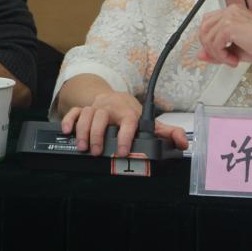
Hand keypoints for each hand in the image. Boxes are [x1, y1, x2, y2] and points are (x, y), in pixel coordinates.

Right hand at [60, 91, 187, 156]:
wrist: (114, 97)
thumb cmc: (130, 113)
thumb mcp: (148, 121)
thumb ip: (166, 132)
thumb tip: (184, 143)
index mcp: (129, 112)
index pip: (128, 121)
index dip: (125, 136)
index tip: (122, 151)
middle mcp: (111, 108)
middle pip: (102, 117)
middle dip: (98, 135)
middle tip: (97, 152)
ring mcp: (96, 107)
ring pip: (87, 115)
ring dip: (83, 132)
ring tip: (84, 148)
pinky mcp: (83, 108)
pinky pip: (74, 112)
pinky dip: (69, 121)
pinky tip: (67, 132)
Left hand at [198, 4, 251, 66]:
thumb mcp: (236, 50)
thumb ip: (216, 51)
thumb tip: (199, 55)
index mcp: (233, 12)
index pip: (208, 23)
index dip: (210, 41)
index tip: (220, 54)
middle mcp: (230, 11)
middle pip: (203, 29)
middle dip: (210, 48)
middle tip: (225, 58)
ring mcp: (229, 17)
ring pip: (206, 37)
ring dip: (216, 54)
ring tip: (231, 60)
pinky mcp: (230, 26)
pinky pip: (214, 44)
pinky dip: (222, 56)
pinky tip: (235, 60)